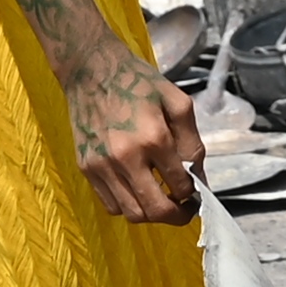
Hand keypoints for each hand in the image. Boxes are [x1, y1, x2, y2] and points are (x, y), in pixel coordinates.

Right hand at [63, 43, 204, 222]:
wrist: (91, 70)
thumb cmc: (138, 83)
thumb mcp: (177, 103)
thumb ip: (192, 143)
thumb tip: (199, 179)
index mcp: (154, 138)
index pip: (181, 186)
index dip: (194, 196)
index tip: (197, 195)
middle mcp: (126, 157)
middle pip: (156, 210)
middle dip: (176, 216)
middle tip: (184, 210)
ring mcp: (102, 166)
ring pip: (132, 214)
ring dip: (151, 214)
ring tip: (161, 200)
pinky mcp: (86, 168)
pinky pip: (110, 204)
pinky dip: (128, 205)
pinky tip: (137, 189)